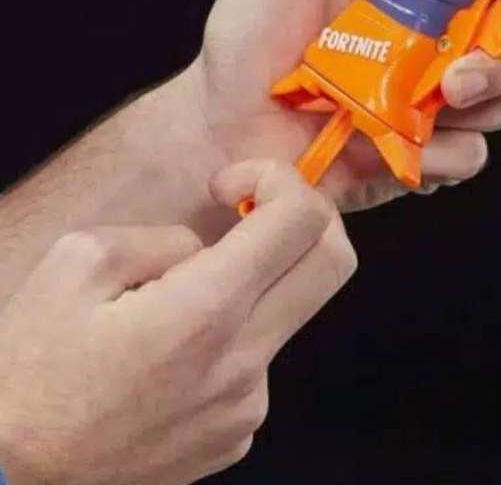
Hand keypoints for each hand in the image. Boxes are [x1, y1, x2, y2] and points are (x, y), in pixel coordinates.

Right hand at [0, 162, 354, 484]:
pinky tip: (168, 360)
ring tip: (171, 310)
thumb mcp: (76, 265)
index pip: (302, 221)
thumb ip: (161, 239)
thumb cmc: (30, 372)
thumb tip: (205, 249)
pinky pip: (257, 364)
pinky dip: (230, 341)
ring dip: (251, 289)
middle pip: (334, 264)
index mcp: (206, 310)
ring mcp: (247, 405)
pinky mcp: (238, 434)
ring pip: (285, 315)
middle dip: (308, 221)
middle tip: (254, 214)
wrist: (7, 480)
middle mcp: (244, 361)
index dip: (279, 179)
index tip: (232, 186)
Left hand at [181, 0, 500, 212]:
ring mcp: (432, 99)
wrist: (224, 122)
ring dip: (488, 101)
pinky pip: (469, 157)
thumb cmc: (250, 25)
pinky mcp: (420, 154)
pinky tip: (405, 150)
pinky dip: (447, 156)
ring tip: (438, 101)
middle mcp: (437, 40)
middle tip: (467, 65)